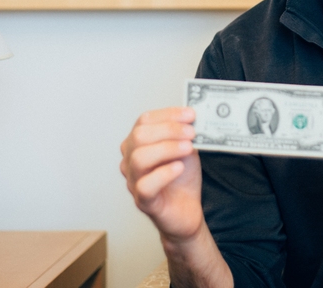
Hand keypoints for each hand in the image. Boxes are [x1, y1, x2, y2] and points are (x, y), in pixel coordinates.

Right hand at [120, 107, 203, 243]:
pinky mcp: (143, 200)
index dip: (168, 114)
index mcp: (138, 143)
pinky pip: (145, 185)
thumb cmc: (181, 178)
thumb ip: (185, 133)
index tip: (190, 114)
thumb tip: (192, 117)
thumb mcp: (185, 148)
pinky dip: (164, 173)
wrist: (186, 209)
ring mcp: (133, 180)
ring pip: (139, 158)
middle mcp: (130, 160)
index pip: (144, 120)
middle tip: (191, 132)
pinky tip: (179, 168)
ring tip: (188, 148)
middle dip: (169, 130)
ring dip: (167, 148)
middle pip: (139, 136)